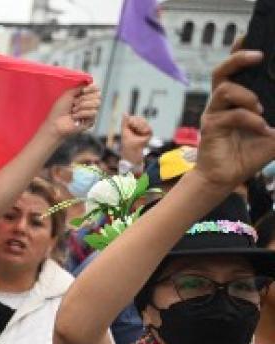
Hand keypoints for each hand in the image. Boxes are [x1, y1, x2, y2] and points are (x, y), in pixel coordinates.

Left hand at [45, 84, 101, 137]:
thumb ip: (79, 87)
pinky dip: (82, 114)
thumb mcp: (68, 94)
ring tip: (73, 111)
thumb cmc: (59, 110)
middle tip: (74, 103)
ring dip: (82, 106)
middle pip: (98, 96)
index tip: (84, 90)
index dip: (92, 88)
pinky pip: (93, 113)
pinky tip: (75, 118)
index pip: (96, 89)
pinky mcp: (91, 121)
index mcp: (83, 96)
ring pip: (97, 104)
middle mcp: (88, 104)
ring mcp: (90, 113)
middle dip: (84, 99)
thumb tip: (88, 81)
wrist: (56, 123)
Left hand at [120, 115, 151, 164]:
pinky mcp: (149, 133)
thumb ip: (125, 122)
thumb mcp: (124, 130)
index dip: (132, 120)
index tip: (130, 124)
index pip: (135, 118)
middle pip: (140, 118)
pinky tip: (142, 132)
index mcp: (134, 126)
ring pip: (144, 122)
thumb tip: (125, 112)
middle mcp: (140, 127)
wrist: (131, 150)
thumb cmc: (127, 142)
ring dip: (139, 125)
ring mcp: (145, 129)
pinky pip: (148, 128)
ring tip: (137, 131)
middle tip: (133, 127)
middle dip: (136, 122)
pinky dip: (144, 129)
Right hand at [193, 50, 274, 190]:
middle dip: (238, 59)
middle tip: (257, 56)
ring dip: (247, 96)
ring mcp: (214, 114)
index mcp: (235, 100)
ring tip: (260, 109)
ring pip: (224, 88)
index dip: (238, 52)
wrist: (227, 177)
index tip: (248, 37)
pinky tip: (261, 129)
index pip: (234, 70)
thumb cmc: (247, 153)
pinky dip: (249, 120)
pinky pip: (230, 115)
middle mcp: (221, 103)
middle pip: (221, 71)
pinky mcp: (211, 127)